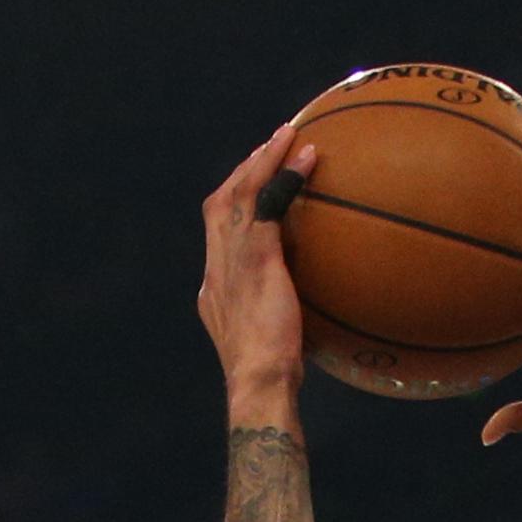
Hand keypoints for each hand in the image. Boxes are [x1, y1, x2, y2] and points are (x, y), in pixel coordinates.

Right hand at [200, 126, 316, 412]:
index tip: (253, 188)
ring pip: (240, 193)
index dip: (233, 208)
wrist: (260, 385)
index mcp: (214, 292)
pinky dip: (286, 176)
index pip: (218, 237)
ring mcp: (232, 260)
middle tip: (269, 148)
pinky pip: (269, 203)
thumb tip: (302, 326)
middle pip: (220, 205)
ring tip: (287, 136)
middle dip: (243, 172)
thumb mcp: (270, 350)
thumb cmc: (272, 383)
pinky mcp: (256, 258)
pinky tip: (307, 158)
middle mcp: (216, 269)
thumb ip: (277, 328)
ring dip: (263, 160)